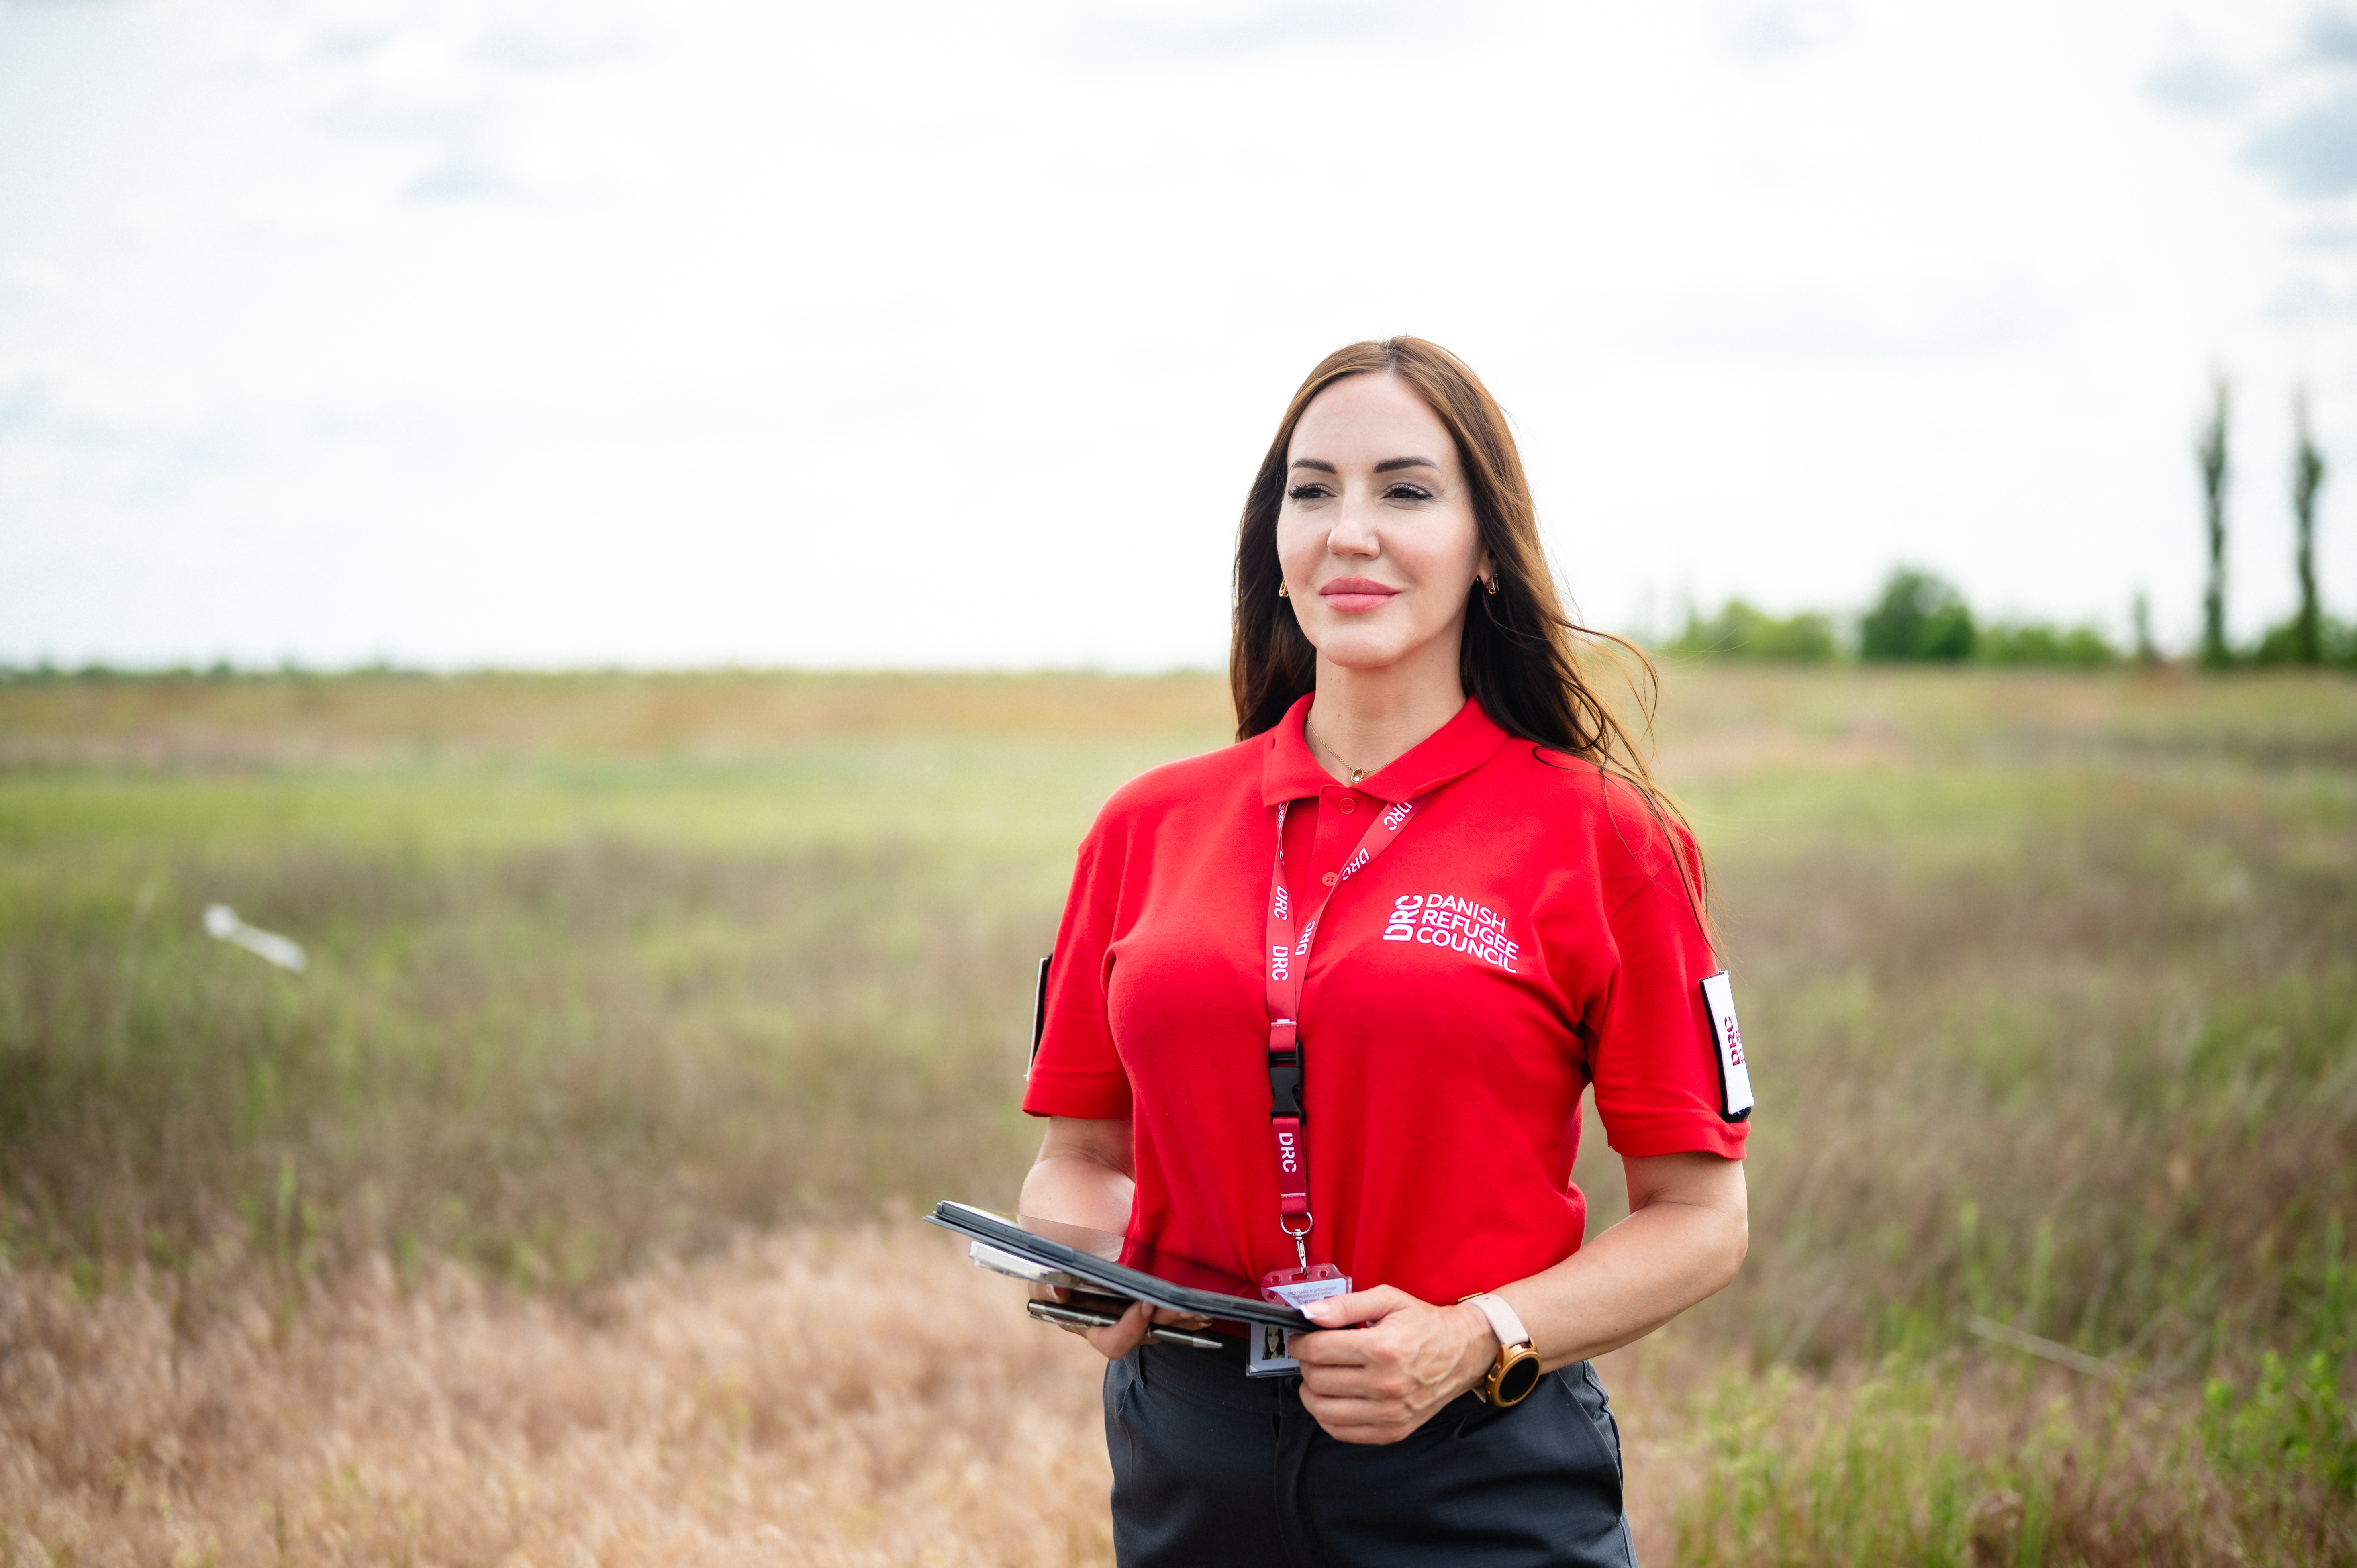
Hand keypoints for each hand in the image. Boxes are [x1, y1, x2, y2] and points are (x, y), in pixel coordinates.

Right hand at [1029, 1285, 1208, 1360]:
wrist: (1075, 1240)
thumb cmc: (1056, 1267)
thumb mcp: (1042, 1277)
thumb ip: (1044, 1287)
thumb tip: (1057, 1292)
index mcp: (1090, 1327)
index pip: (1113, 1342)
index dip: (1130, 1328)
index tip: (1144, 1305)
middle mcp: (1116, 1329)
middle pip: (1147, 1335)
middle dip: (1167, 1323)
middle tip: (1188, 1309)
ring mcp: (1135, 1321)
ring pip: (1163, 1327)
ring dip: (1183, 1320)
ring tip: (1204, 1310)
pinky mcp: (1148, 1307)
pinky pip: (1169, 1315)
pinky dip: (1185, 1311)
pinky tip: (1203, 1305)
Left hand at [1290, 1287, 1497, 1443]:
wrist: (1463, 1352)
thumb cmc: (1424, 1324)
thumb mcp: (1387, 1299)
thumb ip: (1345, 1305)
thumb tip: (1309, 1313)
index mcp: (1384, 1348)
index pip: (1319, 1351)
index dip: (1300, 1343)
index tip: (1300, 1340)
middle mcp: (1387, 1385)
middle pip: (1318, 1380)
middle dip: (1305, 1365)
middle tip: (1311, 1355)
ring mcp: (1390, 1413)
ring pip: (1324, 1411)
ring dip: (1311, 1393)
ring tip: (1318, 1377)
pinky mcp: (1393, 1431)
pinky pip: (1342, 1432)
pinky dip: (1328, 1417)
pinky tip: (1333, 1399)